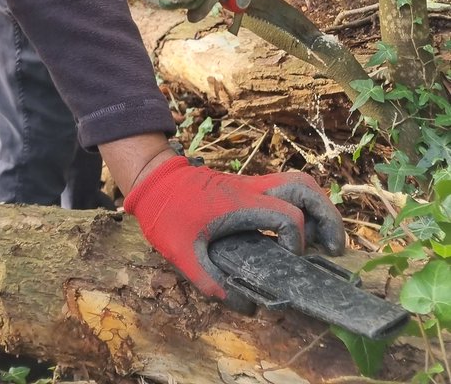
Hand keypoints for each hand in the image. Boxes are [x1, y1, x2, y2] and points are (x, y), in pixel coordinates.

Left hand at [124, 155, 344, 300]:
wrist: (153, 181)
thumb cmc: (166, 214)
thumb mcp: (182, 253)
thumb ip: (212, 282)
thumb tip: (248, 307)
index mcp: (240, 205)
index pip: (287, 216)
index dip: (297, 241)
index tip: (289, 260)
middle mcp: (253, 190)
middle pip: (304, 187)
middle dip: (328, 215)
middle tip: (335, 248)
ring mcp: (253, 185)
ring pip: (299, 183)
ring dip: (319, 208)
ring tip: (325, 241)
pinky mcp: (250, 188)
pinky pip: (286, 188)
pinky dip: (303, 206)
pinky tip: (300, 234)